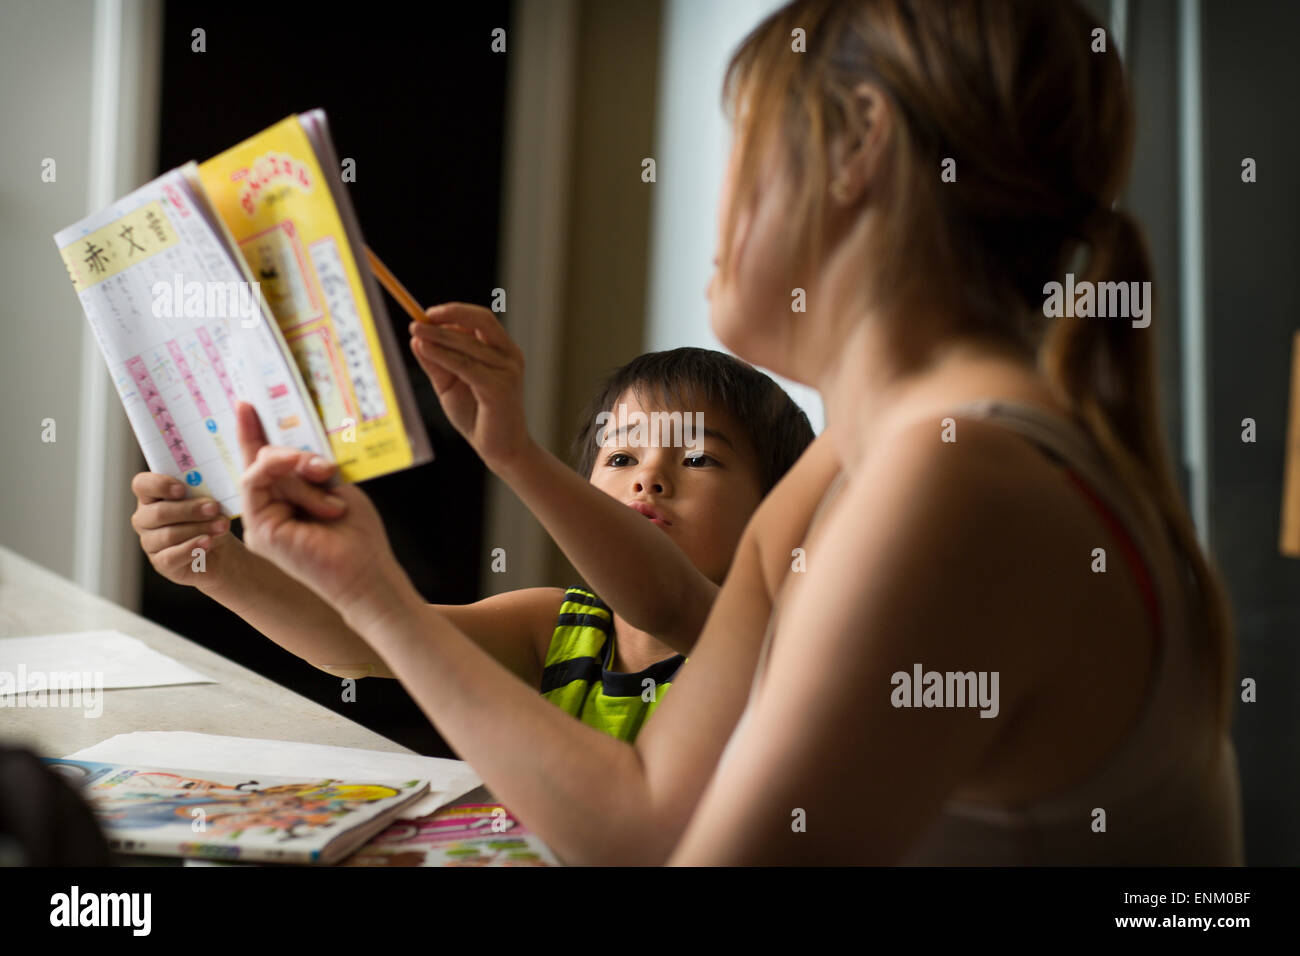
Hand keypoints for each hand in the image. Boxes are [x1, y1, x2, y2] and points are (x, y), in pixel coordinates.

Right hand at [130, 473, 237, 586]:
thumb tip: (210, 493)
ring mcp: (150, 542)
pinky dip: (192, 548)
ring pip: (168, 535)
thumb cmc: (211, 518)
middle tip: (213, 507)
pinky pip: (171, 557)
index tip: (182, 488)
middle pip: (158, 513)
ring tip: (221, 526)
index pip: (142, 484)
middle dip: (189, 510)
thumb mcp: (209, 501)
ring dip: (198, 529)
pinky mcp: (160, 563)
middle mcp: (145, 518)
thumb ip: (204, 492)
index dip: (159, 485)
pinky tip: (207, 542)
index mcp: (152, 496)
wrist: (222, 551)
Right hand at [234, 401, 405, 621]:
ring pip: (262, 469)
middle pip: (264, 460)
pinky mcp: (258, 530)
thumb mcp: (333, 488)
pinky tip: (312, 480)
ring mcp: (260, 522)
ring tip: (330, 494)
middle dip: (295, 456)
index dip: (252, 434)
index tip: (245, 405)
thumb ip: (307, 470)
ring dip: (301, 474)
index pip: (264, 463)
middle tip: (326, 470)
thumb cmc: (357, 535)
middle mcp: (268, 511)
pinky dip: (284, 474)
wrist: (366, 572)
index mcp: (286, 502)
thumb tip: (292, 454)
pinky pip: (256, 482)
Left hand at [408, 303, 531, 469]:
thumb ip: (436, 363)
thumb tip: (417, 339)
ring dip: (439, 335)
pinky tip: (426, 349)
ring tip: (415, 331)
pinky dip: (443, 355)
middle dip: (449, 314)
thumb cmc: (478, 416)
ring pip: (468, 344)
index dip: (454, 312)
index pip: (480, 320)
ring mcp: (507, 371)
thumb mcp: (450, 385)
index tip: (426, 313)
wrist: (500, 449)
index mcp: (502, 351)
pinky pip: (466, 365)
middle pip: (481, 321)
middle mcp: (509, 356)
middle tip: (419, 316)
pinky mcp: (499, 388)